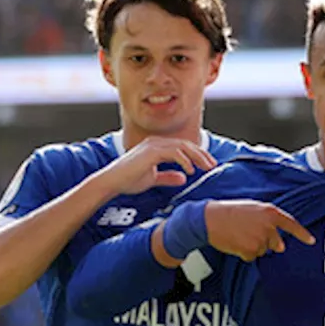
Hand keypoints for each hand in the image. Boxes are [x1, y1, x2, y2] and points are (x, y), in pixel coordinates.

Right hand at [101, 136, 217, 194]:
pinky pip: (173, 153)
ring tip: (206, 168)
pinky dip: (184, 160)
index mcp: (157, 147)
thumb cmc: (128, 180)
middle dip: (201, 155)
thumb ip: (168, 177)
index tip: (208, 165)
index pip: (182, 147)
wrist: (112, 183)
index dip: (197, 155)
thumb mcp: (153, 179)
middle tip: (213, 165)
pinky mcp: (150, 151)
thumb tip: (184, 178)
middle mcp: (156, 143)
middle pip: (185, 144)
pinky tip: (190, 170)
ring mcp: (153, 145)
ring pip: (182, 147)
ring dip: (197, 157)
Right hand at [206, 200, 315, 261]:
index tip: (311, 241)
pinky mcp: (251, 250)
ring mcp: (260, 239)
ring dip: (253, 246)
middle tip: (247, 232)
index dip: (302, 234)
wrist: (210, 219)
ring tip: (239, 235)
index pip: (291, 224)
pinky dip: (244, 253)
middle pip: (276, 243)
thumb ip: (270, 223)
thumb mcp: (253, 209)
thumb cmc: (231, 212)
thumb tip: (281, 247)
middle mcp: (268, 226)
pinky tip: (235, 242)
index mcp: (270, 212)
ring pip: (263, 251)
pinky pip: (252, 257)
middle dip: (265, 241)